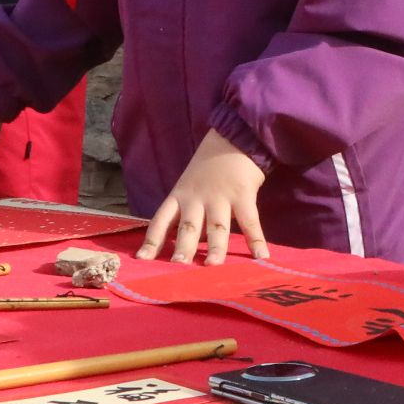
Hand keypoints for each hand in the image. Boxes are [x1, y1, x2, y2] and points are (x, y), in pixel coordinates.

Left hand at [136, 129, 267, 265]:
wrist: (233, 137)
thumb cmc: (208, 167)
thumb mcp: (187, 185)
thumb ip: (184, 211)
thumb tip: (185, 245)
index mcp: (179, 196)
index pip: (160, 221)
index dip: (152, 241)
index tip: (142, 260)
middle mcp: (196, 199)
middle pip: (188, 227)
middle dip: (183, 247)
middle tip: (178, 265)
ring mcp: (220, 197)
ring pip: (216, 226)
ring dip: (216, 248)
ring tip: (212, 266)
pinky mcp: (243, 194)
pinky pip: (250, 221)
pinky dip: (256, 240)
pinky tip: (261, 257)